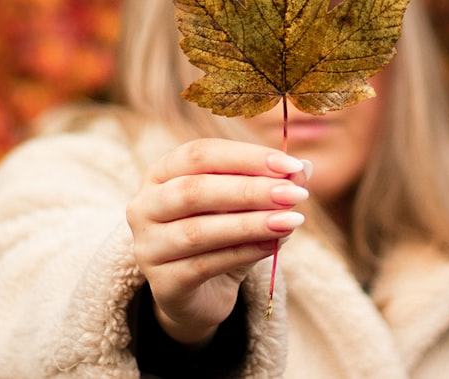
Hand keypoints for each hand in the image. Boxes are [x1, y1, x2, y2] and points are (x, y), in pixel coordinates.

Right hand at [126, 138, 310, 345]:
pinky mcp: (162, 283)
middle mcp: (144, 205)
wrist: (200, 294)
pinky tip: (273, 245)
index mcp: (161, 173)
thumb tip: (304, 169)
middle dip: (250, 190)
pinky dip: (243, 253)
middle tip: (295, 194)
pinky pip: (205, 265)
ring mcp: (147, 246)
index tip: (291, 166)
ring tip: (292, 221)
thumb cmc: (220, 236)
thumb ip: (270, 185)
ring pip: (198, 231)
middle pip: (194, 189)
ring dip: (250, 224)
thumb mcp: (245, 206)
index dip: (246, 157)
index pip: (199, 154)